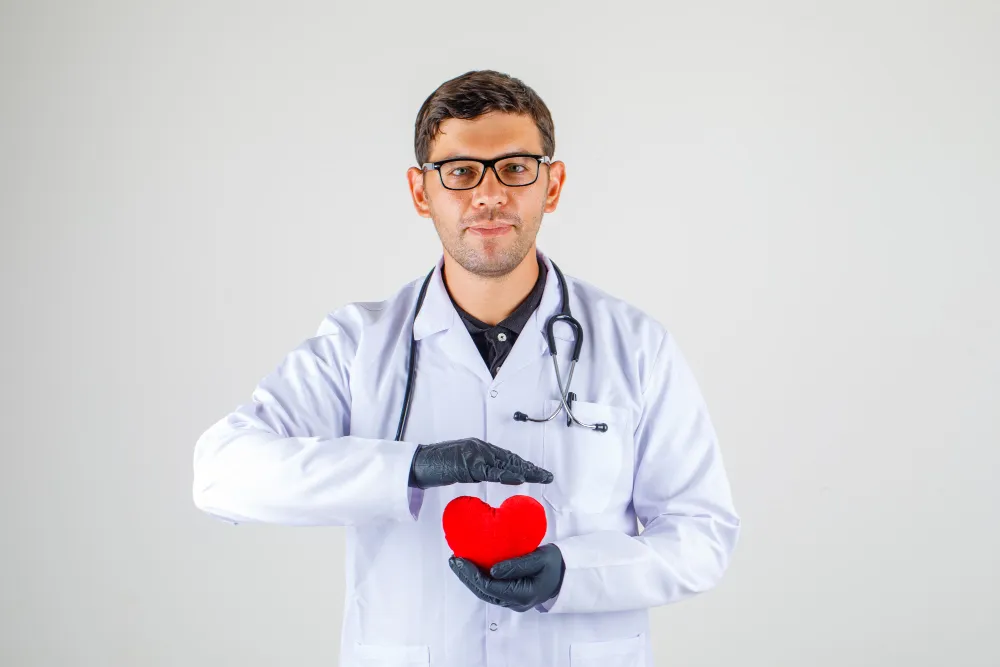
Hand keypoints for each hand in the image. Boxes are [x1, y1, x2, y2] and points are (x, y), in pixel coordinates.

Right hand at [408, 438, 552, 489]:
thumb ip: (478, 469)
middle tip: (547, 476)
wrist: (418, 463)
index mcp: (479, 447)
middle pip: (511, 458)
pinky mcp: (468, 463)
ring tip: (541, 477)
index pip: (506, 457)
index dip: (523, 465)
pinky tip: (520, 479)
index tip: (537, 472)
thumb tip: (492, 476)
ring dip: (525, 471)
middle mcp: (480, 447)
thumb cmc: (436, 466)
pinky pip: (491, 471)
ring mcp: (475, 453)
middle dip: (531, 468)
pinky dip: (507, 474)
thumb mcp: (462, 467)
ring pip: (505, 463)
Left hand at [448, 544, 564, 611]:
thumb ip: (518, 565)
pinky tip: (471, 567)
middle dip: (466, 576)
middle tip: (454, 560)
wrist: (565, 572)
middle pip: (483, 592)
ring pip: (485, 592)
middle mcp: (515, 602)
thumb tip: (493, 570)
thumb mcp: (540, 558)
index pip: (490, 587)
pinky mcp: (510, 595)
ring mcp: (512, 601)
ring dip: (470, 578)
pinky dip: (478, 578)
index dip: (472, 574)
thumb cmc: (554, 563)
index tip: (461, 560)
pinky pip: (490, 589)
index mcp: (522, 594)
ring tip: (458, 563)